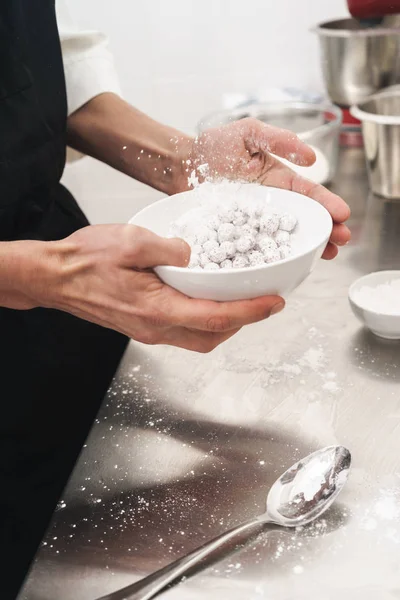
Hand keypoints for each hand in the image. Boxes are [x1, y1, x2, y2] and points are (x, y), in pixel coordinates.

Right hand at [39, 225, 284, 352]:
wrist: (54, 277)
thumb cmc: (85, 261)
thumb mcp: (132, 240)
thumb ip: (169, 248)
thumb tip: (192, 254)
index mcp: (157, 309)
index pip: (216, 317)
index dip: (251, 312)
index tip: (274, 302)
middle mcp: (156, 328)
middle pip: (212, 336)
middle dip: (243, 322)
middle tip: (263, 302)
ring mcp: (148, 331)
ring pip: (198, 338)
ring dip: (224, 324)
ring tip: (241, 301)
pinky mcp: (142, 326)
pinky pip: (183, 331)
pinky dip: (204, 320)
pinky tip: (206, 299)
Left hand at [189, 118, 350, 259]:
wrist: (182, 165)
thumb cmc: (214, 146)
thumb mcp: (249, 133)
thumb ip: (278, 140)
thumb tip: (310, 158)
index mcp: (278, 180)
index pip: (307, 194)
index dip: (326, 203)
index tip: (343, 214)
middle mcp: (271, 204)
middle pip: (303, 220)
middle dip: (325, 230)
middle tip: (342, 241)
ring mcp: (254, 221)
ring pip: (285, 237)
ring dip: (306, 246)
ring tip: (327, 255)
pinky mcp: (236, 234)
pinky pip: (256, 247)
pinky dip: (272, 257)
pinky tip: (286, 264)